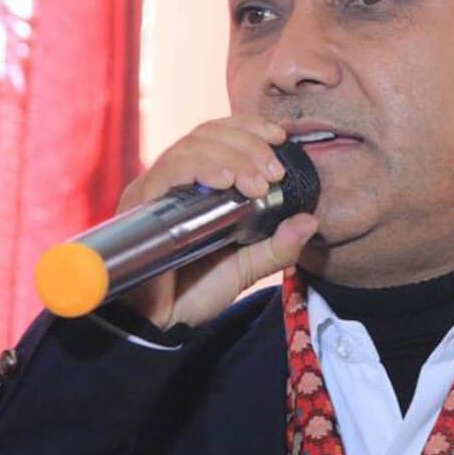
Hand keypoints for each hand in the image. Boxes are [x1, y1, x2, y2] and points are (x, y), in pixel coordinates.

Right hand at [113, 115, 317, 329]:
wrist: (161, 326)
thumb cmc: (198, 292)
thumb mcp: (250, 266)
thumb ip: (279, 245)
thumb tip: (311, 221)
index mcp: (199, 184)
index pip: (220, 134)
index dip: (249, 127)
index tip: (279, 136)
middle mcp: (175, 180)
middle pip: (208, 134)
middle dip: (247, 145)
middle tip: (273, 172)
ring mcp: (157, 191)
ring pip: (191, 147)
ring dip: (230, 157)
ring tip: (256, 183)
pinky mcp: (142, 206)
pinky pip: (167, 172)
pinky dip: (198, 168)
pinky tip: (223, 181)